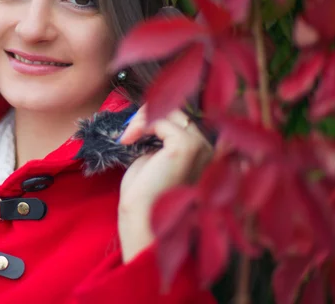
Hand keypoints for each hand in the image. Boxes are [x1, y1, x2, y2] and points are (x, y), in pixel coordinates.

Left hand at [116, 106, 212, 261]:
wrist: (142, 222)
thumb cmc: (144, 199)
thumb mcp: (152, 162)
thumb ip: (158, 141)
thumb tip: (149, 119)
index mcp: (202, 156)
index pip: (182, 122)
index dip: (155, 119)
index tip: (133, 132)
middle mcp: (208, 151)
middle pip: (179, 113)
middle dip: (148, 116)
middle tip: (127, 132)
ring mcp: (200, 148)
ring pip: (172, 112)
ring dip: (143, 118)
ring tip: (127, 136)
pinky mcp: (186, 147)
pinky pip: (163, 120)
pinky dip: (142, 124)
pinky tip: (129, 139)